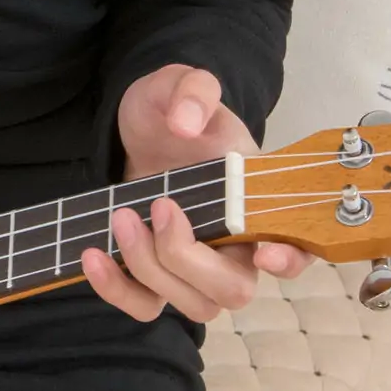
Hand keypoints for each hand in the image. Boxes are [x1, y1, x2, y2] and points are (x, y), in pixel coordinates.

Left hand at [81, 62, 311, 325]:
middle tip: (159, 205)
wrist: (141, 130)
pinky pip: (146, 306)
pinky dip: (116, 289)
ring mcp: (197, 268)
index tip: (264, 253)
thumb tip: (186, 122)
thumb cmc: (175, 111)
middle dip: (188, 258)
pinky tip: (92, 254)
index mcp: (258, 201)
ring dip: (150, 269)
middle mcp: (236, 245)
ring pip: (193, 306)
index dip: (290, 261)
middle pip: (232, 290)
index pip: (297, 247)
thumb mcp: (182, 84)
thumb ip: (193, 91)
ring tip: (121, 217)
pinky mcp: (157, 276)